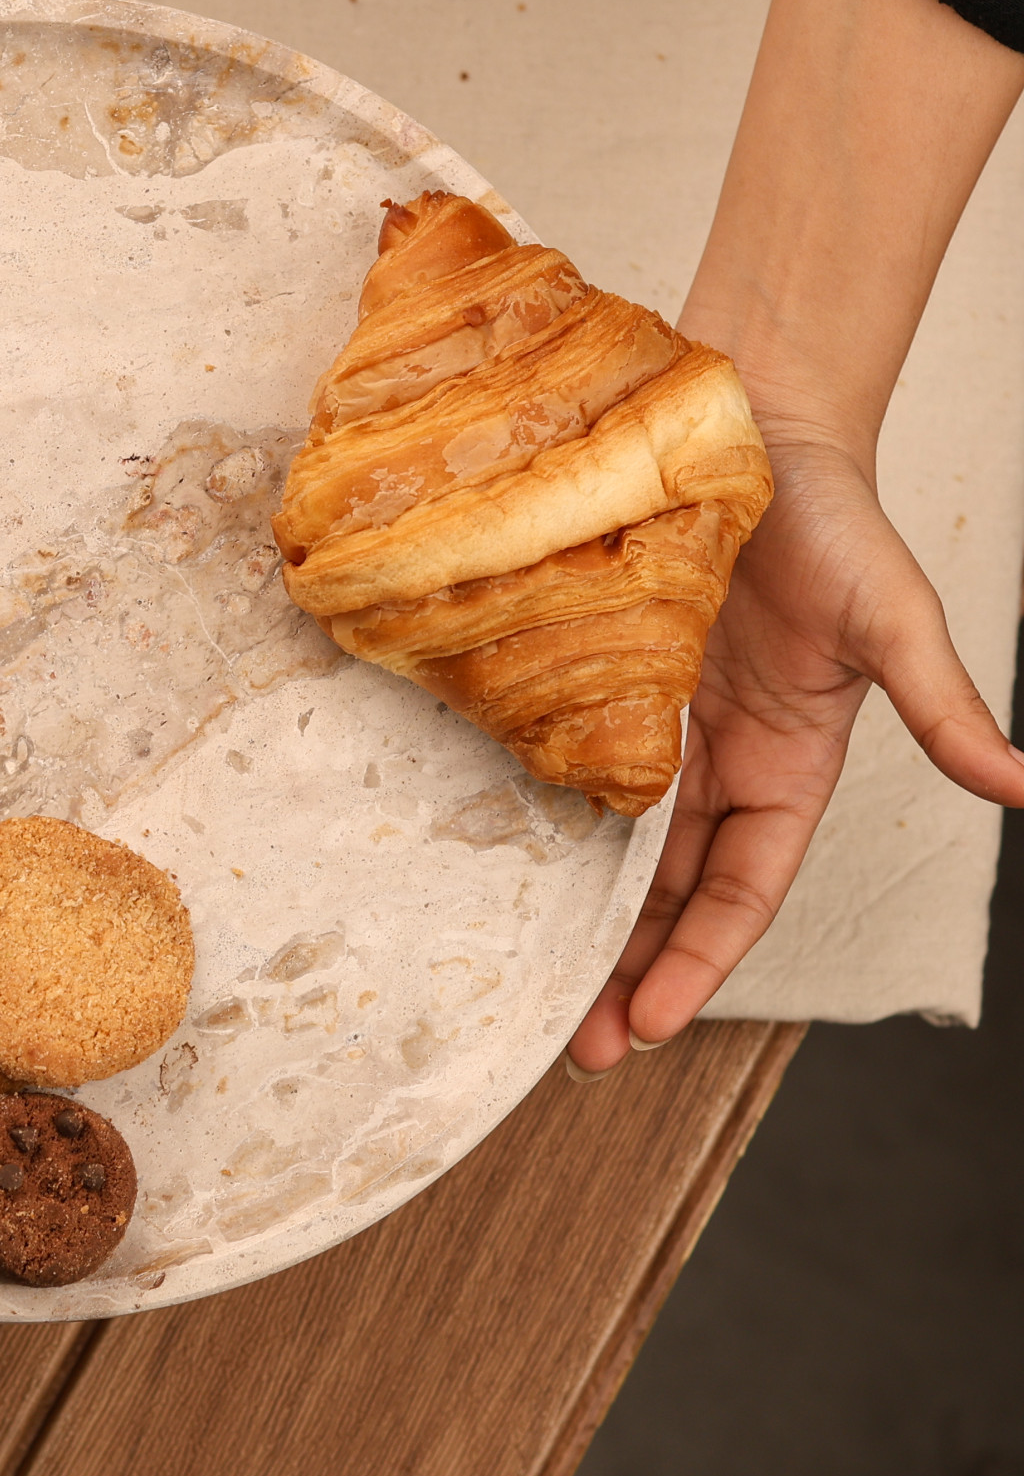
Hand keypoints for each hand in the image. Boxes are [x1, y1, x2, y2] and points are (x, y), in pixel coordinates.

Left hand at [567, 428, 1023, 1072]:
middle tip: (577, 1048)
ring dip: (581, 917)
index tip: (649, 1021)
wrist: (751, 427)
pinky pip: (565, 765)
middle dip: (629, 969)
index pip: (740, 892)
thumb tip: (1018, 786)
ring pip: (612, 848)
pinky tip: (502, 871)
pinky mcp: (598, 681)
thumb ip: (941, 708)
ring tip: (537, 991)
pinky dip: (543, 822)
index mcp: (789, 769)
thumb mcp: (895, 621)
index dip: (699, 960)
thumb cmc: (838, 520)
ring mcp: (652, 726)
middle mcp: (717, 763)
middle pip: (666, 892)